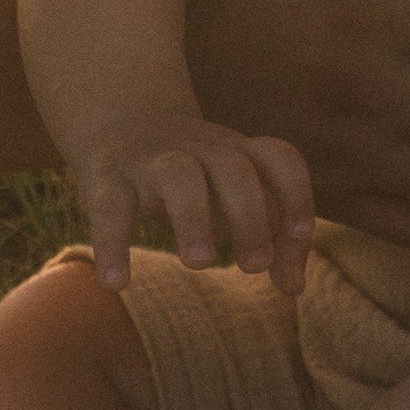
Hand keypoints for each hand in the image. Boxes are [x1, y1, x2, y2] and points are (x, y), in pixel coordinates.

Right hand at [72, 112, 314, 296]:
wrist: (122, 122)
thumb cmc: (199, 178)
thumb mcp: (237, 201)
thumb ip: (274, 242)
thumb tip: (296, 288)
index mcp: (239, 153)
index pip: (277, 158)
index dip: (295, 191)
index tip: (301, 233)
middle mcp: (201, 151)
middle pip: (233, 169)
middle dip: (249, 215)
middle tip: (255, 267)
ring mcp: (153, 161)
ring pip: (179, 175)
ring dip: (193, 217)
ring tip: (199, 264)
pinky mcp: (108, 179)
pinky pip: (108, 206)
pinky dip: (111, 243)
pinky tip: (116, 284)